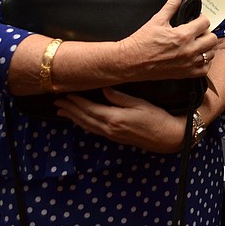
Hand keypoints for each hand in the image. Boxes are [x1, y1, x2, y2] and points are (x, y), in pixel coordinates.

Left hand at [55, 87, 186, 152]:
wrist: (168, 137)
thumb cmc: (157, 118)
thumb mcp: (140, 104)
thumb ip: (120, 97)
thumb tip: (104, 88)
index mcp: (114, 118)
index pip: (89, 109)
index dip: (76, 101)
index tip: (65, 93)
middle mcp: (110, 128)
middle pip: (84, 118)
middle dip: (70, 109)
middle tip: (56, 101)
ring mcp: (112, 135)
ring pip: (87, 125)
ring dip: (74, 118)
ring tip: (62, 111)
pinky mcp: (116, 137)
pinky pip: (94, 130)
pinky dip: (84, 123)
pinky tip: (80, 121)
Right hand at [118, 0, 215, 81]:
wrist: (130, 61)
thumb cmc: (141, 41)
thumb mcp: (157, 19)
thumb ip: (171, 4)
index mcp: (183, 35)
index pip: (205, 23)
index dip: (201, 19)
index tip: (196, 20)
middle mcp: (189, 50)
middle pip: (212, 38)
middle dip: (206, 32)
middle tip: (197, 32)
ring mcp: (188, 64)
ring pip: (211, 54)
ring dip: (206, 47)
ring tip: (197, 43)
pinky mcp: (185, 74)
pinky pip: (205, 69)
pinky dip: (204, 63)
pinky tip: (196, 57)